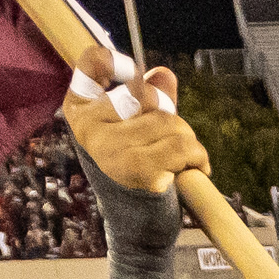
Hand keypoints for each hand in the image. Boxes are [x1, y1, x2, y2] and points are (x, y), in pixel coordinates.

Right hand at [60, 48, 206, 195]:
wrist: (135, 216)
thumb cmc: (134, 162)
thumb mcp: (134, 123)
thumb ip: (150, 94)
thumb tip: (163, 74)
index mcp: (81, 108)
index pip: (92, 62)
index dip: (115, 62)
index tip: (131, 73)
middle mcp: (89, 127)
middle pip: (146, 93)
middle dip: (170, 112)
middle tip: (173, 132)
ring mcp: (110, 150)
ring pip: (169, 121)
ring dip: (188, 138)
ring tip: (185, 154)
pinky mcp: (136, 171)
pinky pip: (182, 148)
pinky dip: (197, 157)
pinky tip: (192, 167)